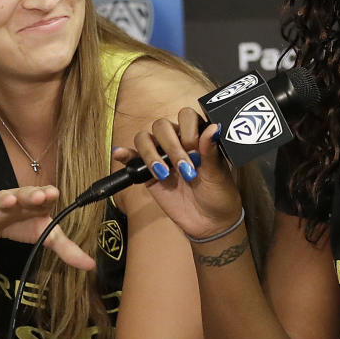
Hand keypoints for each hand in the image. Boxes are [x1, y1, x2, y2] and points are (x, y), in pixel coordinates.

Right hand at [0, 186, 93, 269]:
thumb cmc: (20, 223)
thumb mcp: (44, 234)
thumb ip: (67, 249)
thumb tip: (91, 265)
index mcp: (37, 203)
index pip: (45, 195)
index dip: (49, 194)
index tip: (53, 194)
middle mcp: (19, 200)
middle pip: (26, 194)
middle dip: (32, 194)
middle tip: (40, 195)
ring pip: (2, 200)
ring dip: (6, 200)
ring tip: (9, 201)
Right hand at [112, 107, 242, 239]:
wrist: (208, 222)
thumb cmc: (218, 194)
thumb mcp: (218, 174)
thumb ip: (211, 151)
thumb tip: (214, 127)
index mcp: (196, 136)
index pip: (186, 116)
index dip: (189, 131)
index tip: (196, 152)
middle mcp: (177, 141)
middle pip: (162, 126)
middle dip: (172, 147)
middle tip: (185, 169)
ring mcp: (161, 156)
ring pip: (144, 138)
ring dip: (151, 153)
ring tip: (163, 174)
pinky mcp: (147, 173)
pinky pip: (132, 159)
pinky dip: (125, 154)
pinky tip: (121, 154)